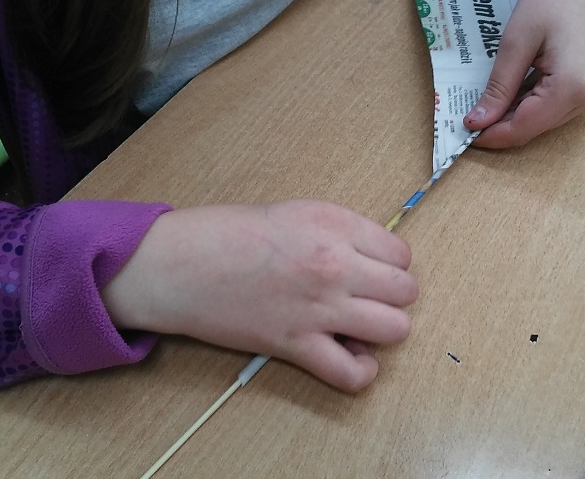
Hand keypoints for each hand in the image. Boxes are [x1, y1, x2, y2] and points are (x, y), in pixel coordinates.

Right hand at [102, 200, 417, 392]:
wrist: (179, 265)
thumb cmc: (226, 234)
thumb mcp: (294, 212)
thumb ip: (337, 233)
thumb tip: (368, 258)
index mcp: (334, 224)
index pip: (400, 253)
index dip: (389, 263)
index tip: (372, 268)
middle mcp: (335, 265)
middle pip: (405, 291)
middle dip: (392, 296)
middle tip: (367, 296)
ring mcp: (319, 308)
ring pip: (394, 329)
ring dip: (382, 329)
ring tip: (360, 324)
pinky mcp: (297, 345)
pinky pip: (352, 373)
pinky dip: (360, 372)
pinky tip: (352, 357)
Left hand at [463, 0, 584, 147]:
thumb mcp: (516, 42)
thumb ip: (498, 87)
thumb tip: (477, 123)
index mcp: (572, 87)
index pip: (524, 128)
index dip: (492, 136)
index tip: (464, 132)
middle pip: (537, 127)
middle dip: (502, 125)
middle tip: (470, 116)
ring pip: (547, 119)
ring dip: (517, 114)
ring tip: (489, 101)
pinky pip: (559, 104)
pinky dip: (534, 102)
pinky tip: (514, 90)